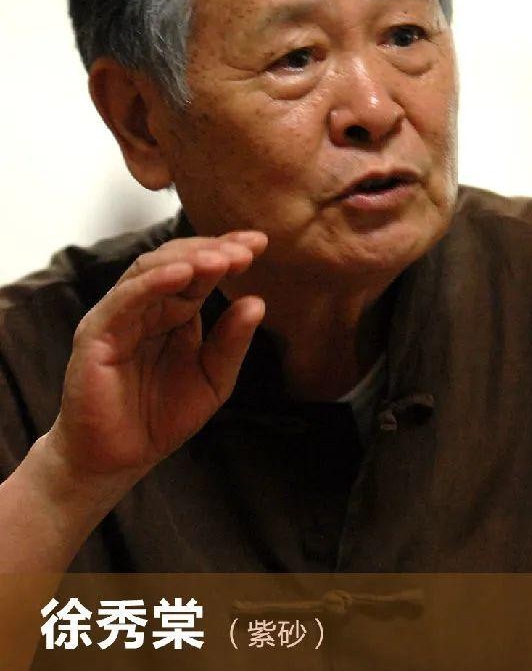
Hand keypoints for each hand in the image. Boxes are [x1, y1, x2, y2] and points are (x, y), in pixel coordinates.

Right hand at [47, 231, 266, 479]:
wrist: (116, 460)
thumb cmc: (159, 418)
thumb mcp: (211, 380)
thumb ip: (231, 343)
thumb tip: (257, 301)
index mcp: (173, 313)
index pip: (199, 271)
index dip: (227, 253)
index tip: (261, 244)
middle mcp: (145, 306)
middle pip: (177, 261)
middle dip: (212, 251)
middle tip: (247, 249)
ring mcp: (119, 314)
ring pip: (150, 270)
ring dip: (188, 260)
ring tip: (221, 259)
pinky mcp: (97, 332)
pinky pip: (126, 298)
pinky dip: (154, 282)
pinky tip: (183, 274)